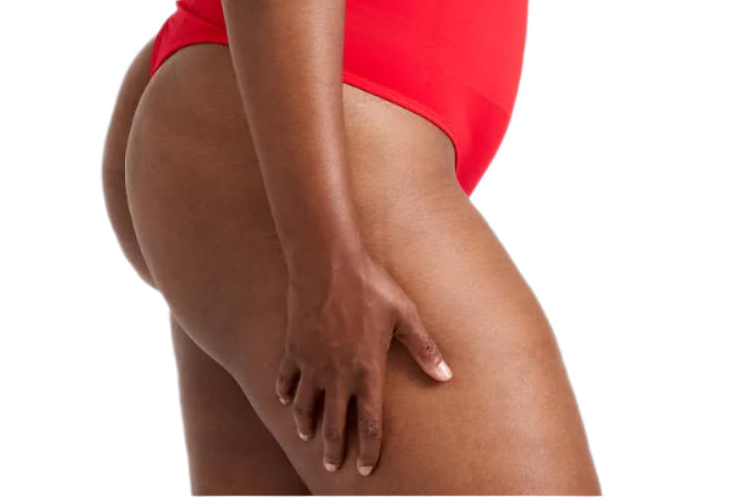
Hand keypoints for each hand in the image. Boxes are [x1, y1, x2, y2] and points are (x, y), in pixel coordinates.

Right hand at [275, 245, 452, 477]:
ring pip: (305, 408)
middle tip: (332, 467)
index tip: (367, 469)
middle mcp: (337, 376)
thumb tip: (447, 375)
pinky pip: (286, 378)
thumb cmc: (370, 285)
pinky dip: (284, 392)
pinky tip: (284, 399)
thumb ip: (424, 348)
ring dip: (306, 426)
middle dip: (334, 451)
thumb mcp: (404, 315)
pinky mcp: (294, 348)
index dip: (369, 451)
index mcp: (367, 372)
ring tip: (307, 436)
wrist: (328, 262)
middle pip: (334, 425)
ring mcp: (312, 363)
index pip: (370, 424)